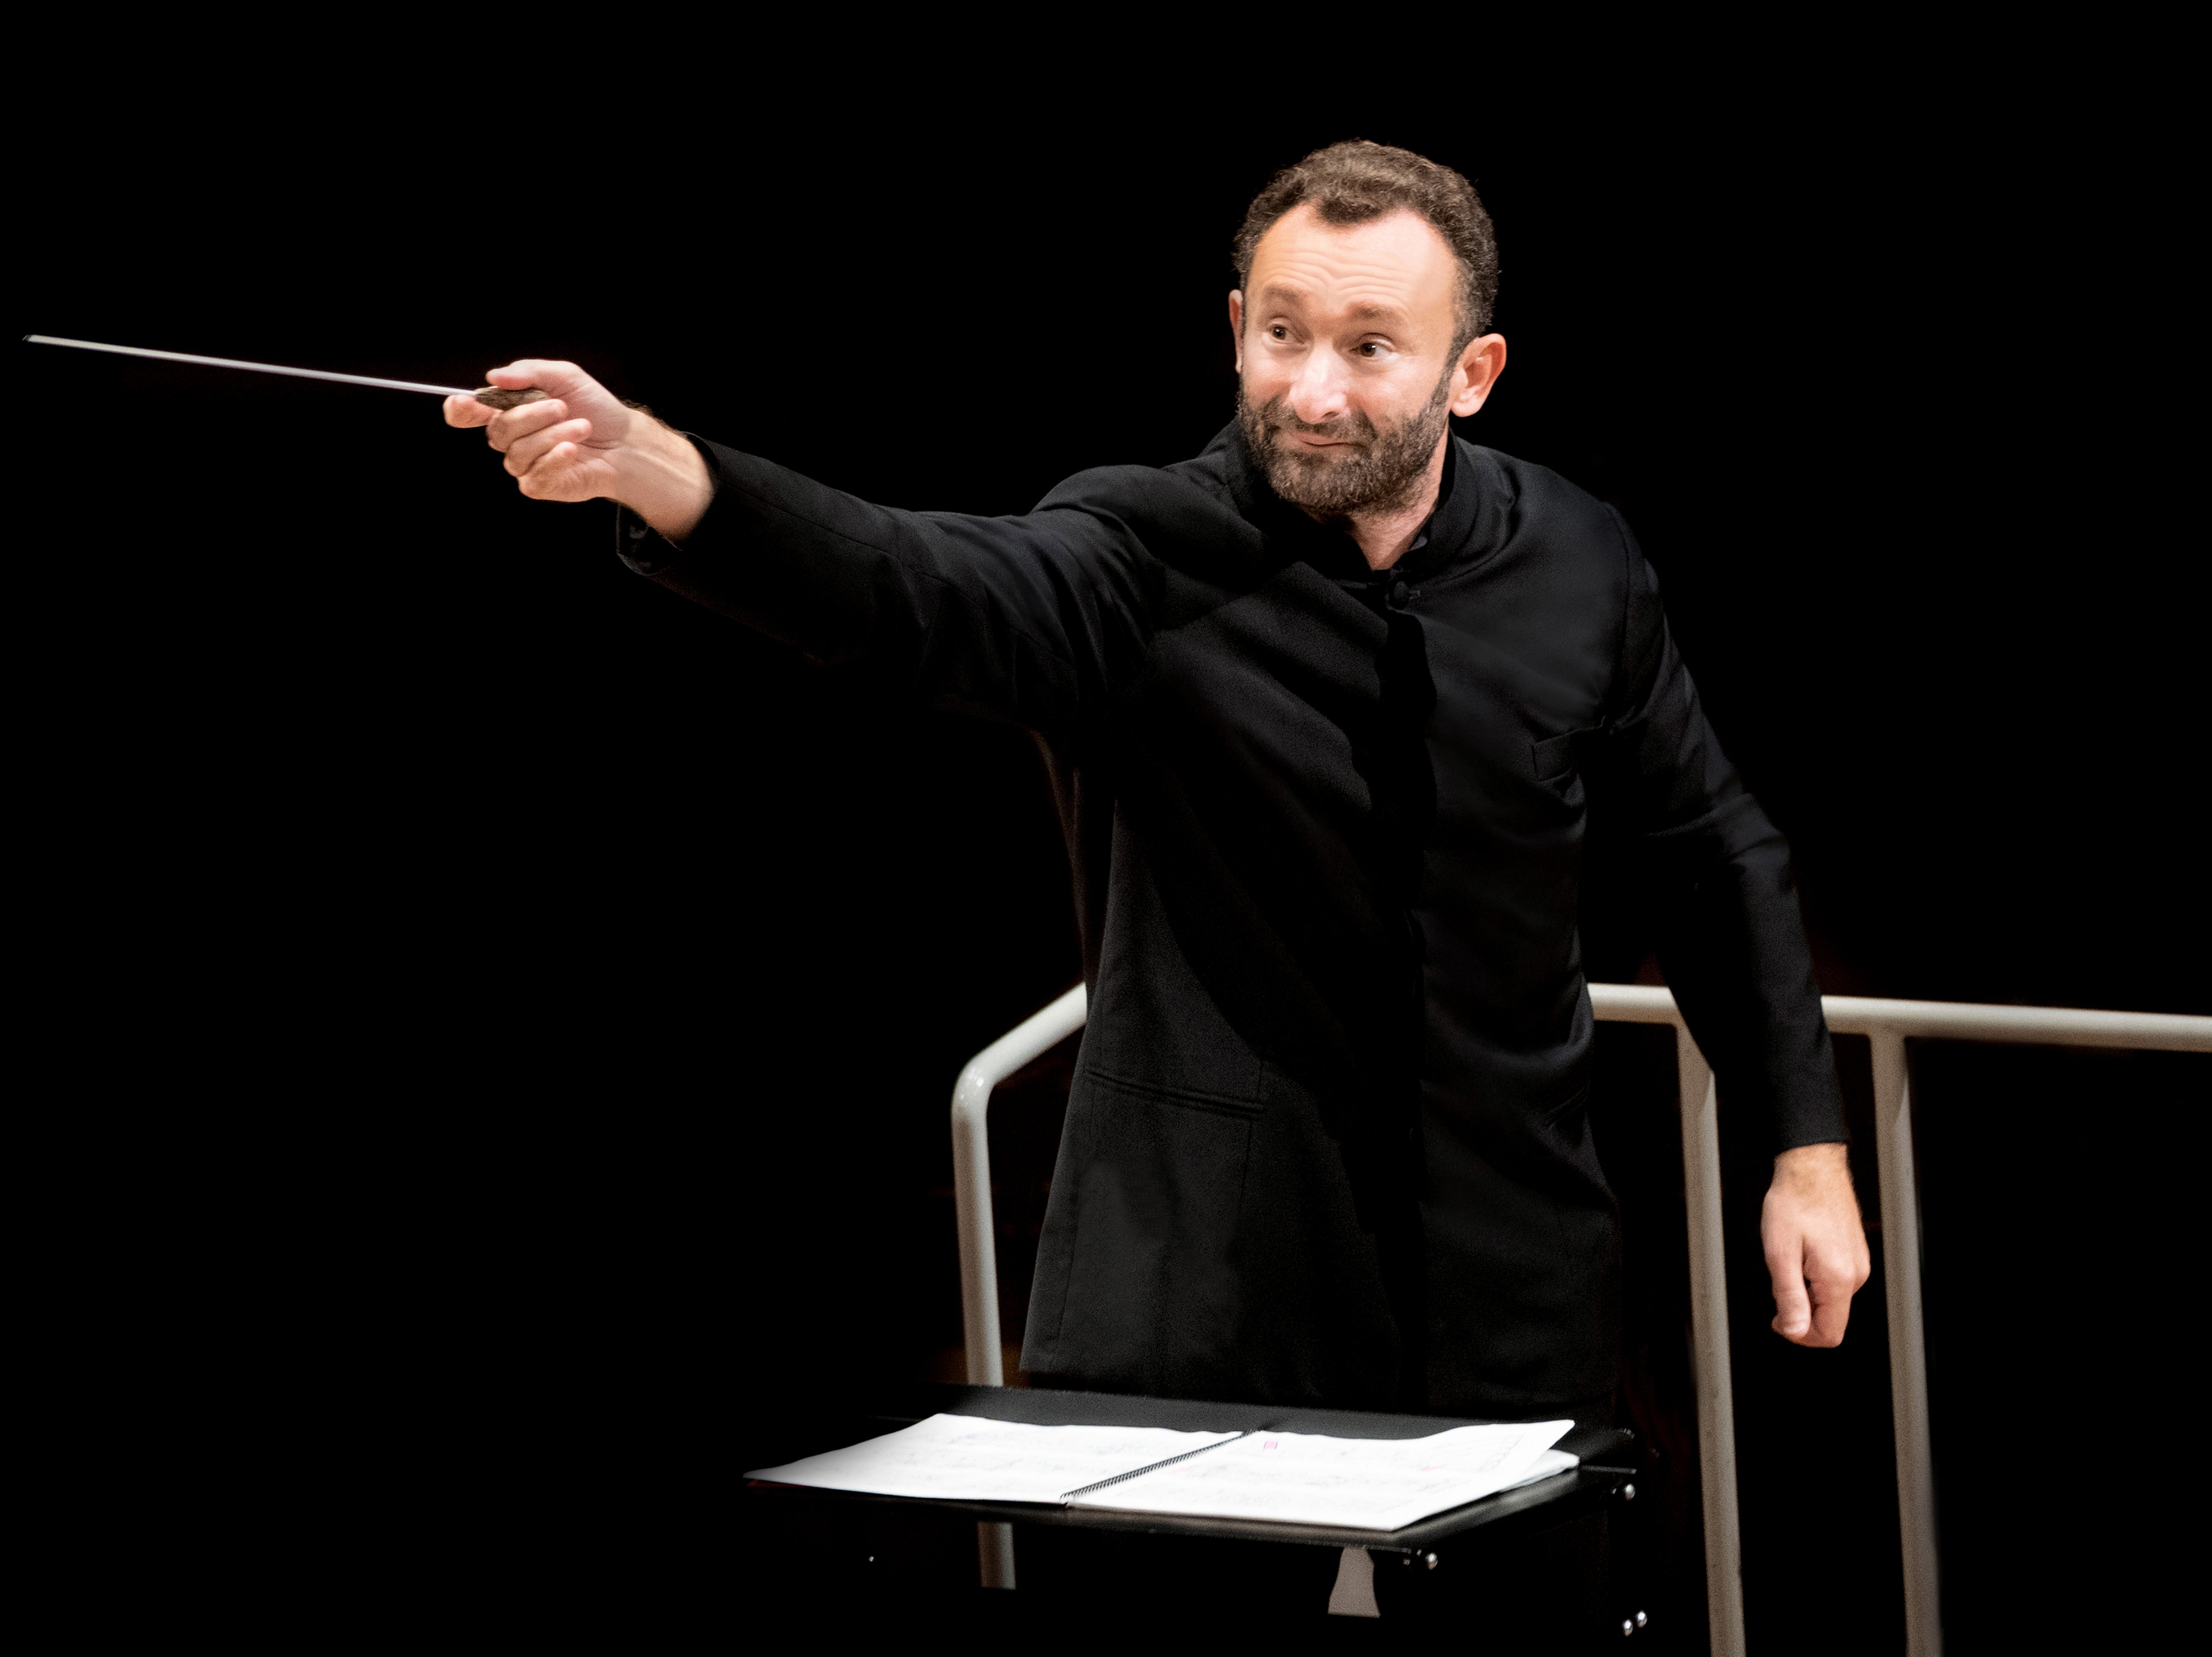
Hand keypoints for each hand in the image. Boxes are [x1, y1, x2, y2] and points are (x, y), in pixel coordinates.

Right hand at [442, 359, 711, 539]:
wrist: (626, 441)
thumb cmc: (595, 408)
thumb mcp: (565, 377)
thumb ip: (529, 372)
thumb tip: (493, 376)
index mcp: (510, 410)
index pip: (468, 414)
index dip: (460, 410)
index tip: (467, 403)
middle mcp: (512, 439)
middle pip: (497, 430)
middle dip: (530, 415)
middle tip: (561, 407)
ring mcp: (524, 465)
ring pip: (517, 452)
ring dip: (552, 435)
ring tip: (581, 427)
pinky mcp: (540, 485)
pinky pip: (532, 476)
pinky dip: (555, 459)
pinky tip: (572, 450)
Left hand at [1760, 1143, 1870, 1346]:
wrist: (1811, 1168)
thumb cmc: (1794, 1203)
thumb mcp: (1779, 1254)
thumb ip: (1789, 1297)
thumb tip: (1795, 1331)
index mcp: (1838, 1278)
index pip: (1829, 1334)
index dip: (1800, 1336)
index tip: (1779, 1320)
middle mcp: (1855, 1274)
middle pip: (1830, 1319)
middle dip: (1800, 1310)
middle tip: (1778, 1284)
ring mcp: (1858, 1263)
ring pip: (1831, 1300)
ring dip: (1806, 1292)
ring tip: (1790, 1261)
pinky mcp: (1855, 1254)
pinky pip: (1835, 1281)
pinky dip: (1814, 1278)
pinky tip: (1801, 1254)